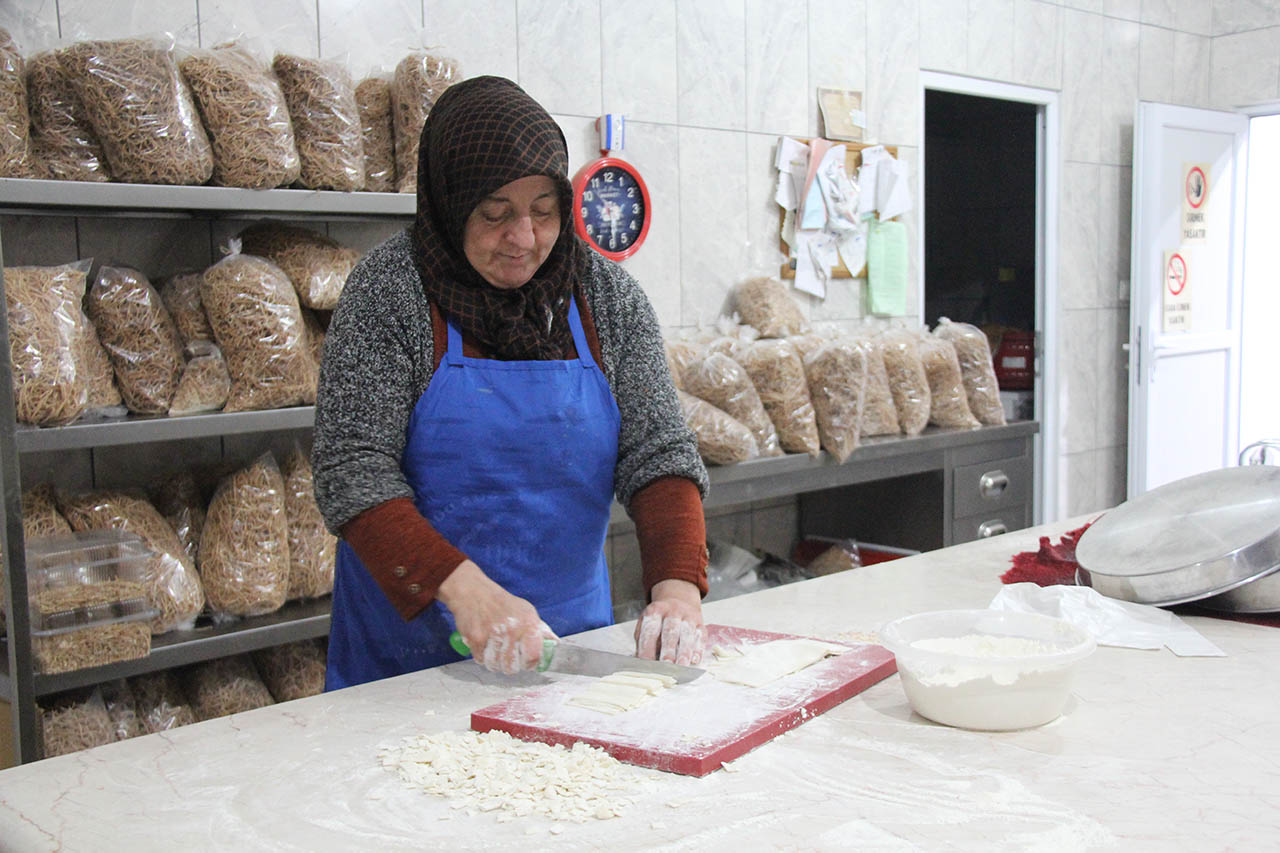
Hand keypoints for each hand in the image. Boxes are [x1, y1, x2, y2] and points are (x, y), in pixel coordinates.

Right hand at [438, 559, 555, 674]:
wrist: (474, 591)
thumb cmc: (502, 603)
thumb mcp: (526, 611)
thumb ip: (540, 630)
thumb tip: (555, 645)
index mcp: (528, 623)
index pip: (534, 656)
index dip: (531, 664)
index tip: (528, 663)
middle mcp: (512, 629)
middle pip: (512, 667)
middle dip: (511, 666)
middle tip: (509, 657)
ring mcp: (493, 635)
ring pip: (495, 666)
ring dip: (495, 662)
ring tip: (495, 650)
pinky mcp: (476, 638)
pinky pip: (481, 660)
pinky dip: (482, 656)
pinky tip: (484, 644)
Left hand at [634, 579, 704, 665]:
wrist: (679, 598)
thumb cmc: (660, 617)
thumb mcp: (646, 622)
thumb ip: (642, 640)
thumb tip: (639, 659)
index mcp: (655, 610)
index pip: (650, 629)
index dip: (647, 646)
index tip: (645, 661)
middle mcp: (672, 611)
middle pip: (670, 631)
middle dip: (668, 649)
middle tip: (666, 664)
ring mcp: (688, 616)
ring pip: (687, 633)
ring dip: (685, 651)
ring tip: (681, 665)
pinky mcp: (700, 622)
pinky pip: (701, 635)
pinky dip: (698, 648)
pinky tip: (695, 660)